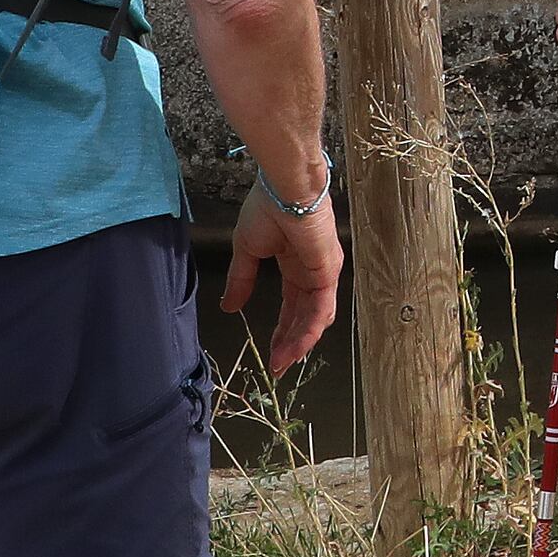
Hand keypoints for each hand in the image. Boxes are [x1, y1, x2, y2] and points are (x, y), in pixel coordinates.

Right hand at [222, 191, 345, 372]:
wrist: (284, 189)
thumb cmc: (266, 209)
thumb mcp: (247, 251)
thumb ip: (242, 281)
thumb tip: (229, 307)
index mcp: (295, 264)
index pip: (292, 305)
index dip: (282, 330)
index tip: (271, 352)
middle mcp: (312, 272)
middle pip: (304, 317)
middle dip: (290, 343)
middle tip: (277, 367)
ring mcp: (323, 273)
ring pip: (314, 318)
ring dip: (298, 343)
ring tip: (281, 364)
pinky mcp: (328, 273)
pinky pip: (320, 309)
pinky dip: (307, 332)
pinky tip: (294, 349)